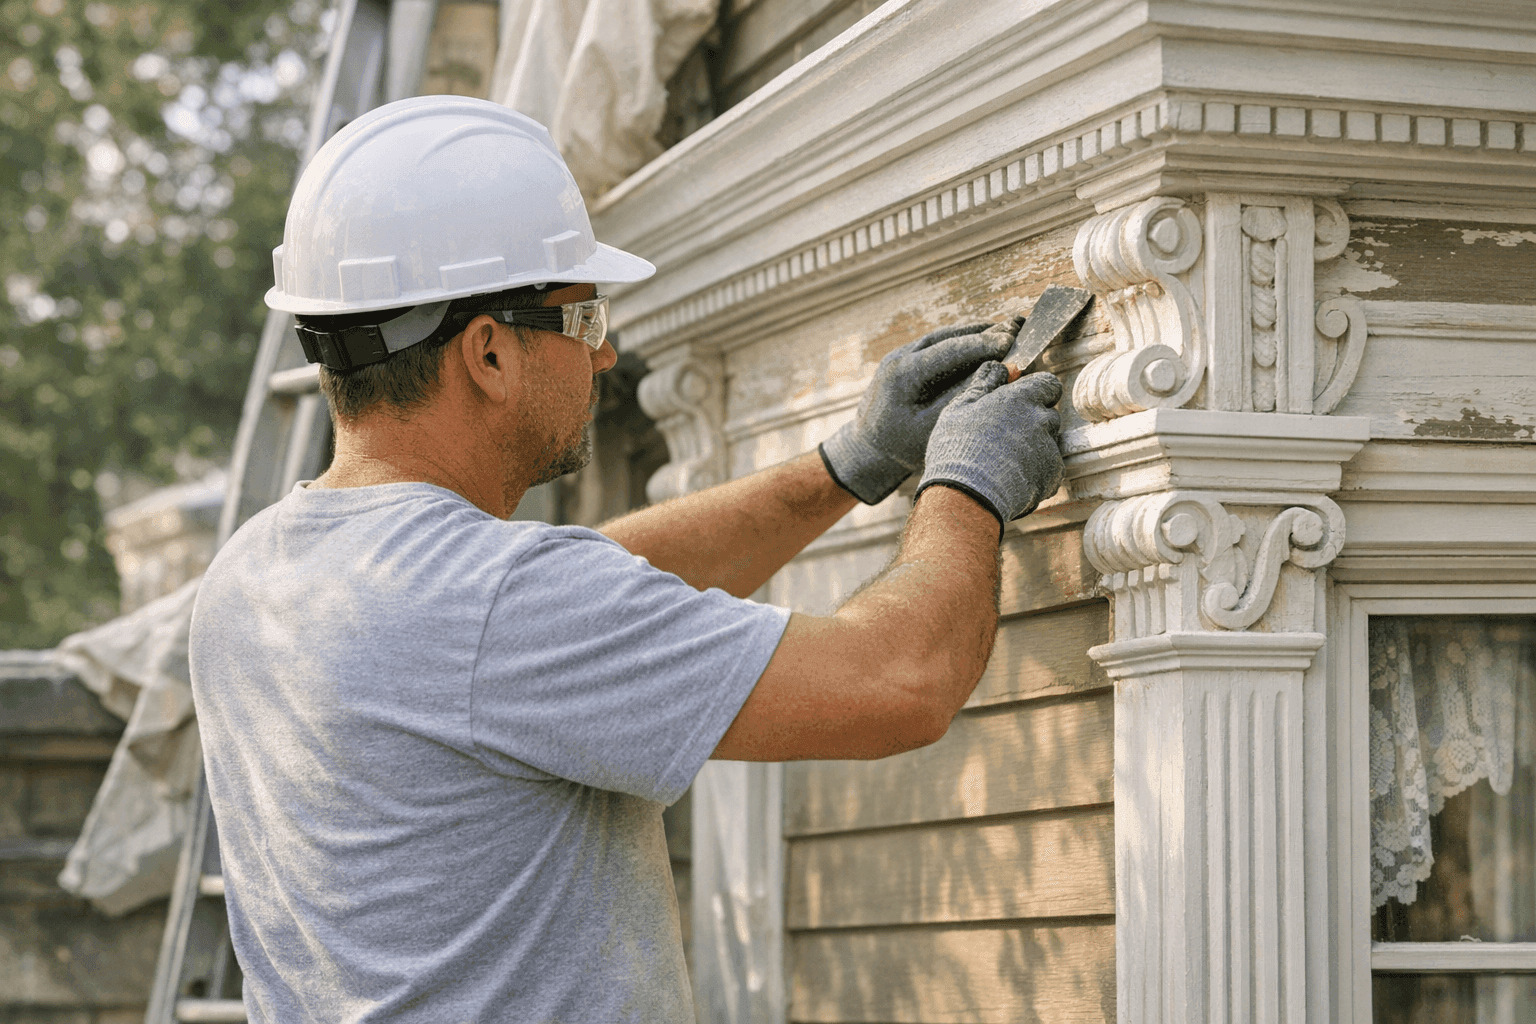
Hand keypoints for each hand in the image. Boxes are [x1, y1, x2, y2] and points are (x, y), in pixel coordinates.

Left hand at [818, 317, 1022, 503]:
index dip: (982, 343)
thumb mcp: (931, 427)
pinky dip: (963, 342)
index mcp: (903, 374)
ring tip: (1008, 330)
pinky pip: (938, 346)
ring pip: (944, 336)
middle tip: (1018, 326)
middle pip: (948, 336)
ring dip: (975, 333)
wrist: (867, 449)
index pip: (949, 349)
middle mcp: (899, 357)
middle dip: (983, 332)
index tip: (1011, 340)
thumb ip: (960, 397)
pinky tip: (986, 343)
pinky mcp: (906, 360)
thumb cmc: (899, 445)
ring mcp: (901, 355)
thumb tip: (994, 373)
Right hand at [915, 364, 1063, 530]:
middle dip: (1032, 422)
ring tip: (1003, 462)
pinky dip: (1035, 473)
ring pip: (1048, 442)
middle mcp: (1041, 420)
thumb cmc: (957, 450)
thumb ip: (985, 383)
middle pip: (1048, 414)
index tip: (1021, 402)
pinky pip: (1049, 469)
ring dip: (1033, 448)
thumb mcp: (960, 408)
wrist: (966, 496)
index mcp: (1021, 398)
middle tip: (1003, 437)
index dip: (1037, 392)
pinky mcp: (1053, 476)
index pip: (1048, 384)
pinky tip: (1010, 479)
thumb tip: (1003, 367)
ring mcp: (1050, 449)